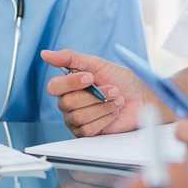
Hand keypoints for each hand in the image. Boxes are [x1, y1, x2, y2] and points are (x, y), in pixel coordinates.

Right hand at [42, 50, 167, 136]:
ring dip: (102, 107)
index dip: (71, 83)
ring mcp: (77, 119)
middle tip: (112, 90)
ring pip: (78, 116)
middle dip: (94, 96)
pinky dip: (104, 119)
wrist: (143, 100)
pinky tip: (113, 113)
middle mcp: (70, 103)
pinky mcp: (87, 133)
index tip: (91, 77)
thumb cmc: (123, 81)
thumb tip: (45, 54)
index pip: (54, 86)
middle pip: (67, 103)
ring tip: (116, 100)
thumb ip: (71, 58)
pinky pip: (87, 129)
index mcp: (69, 85)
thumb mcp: (98, 64)